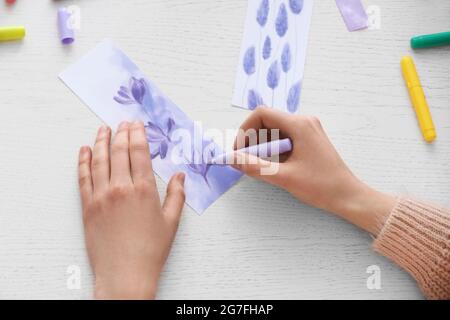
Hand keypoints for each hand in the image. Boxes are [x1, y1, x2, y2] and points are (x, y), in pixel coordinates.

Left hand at [78, 121, 185, 298]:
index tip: (136, 124)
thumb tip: (180, 176)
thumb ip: (177, 195)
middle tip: (122, 122)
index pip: (139, 152)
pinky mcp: (88, 207)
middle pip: (119, 151)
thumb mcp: (171, 222)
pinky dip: (83, 162)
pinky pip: (83, 178)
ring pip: (99, 160)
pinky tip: (84, 151)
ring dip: (100, 141)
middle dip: (121, 133)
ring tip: (103, 129)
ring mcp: (101, 196)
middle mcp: (121, 188)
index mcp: (143, 190)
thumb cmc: (150, 250)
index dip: (137, 134)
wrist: (125, 274)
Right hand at [232, 108, 395, 235]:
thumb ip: (254, 166)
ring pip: (274, 130)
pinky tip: (274, 166)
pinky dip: (273, 150)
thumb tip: (231, 159)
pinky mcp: (309, 140)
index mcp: (299, 125)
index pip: (262, 114)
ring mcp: (308, 130)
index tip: (238, 150)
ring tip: (260, 165)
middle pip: (267, 121)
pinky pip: (284, 138)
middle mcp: (304, 122)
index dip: (245, 130)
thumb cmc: (320, 186)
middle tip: (245, 160)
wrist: (348, 196)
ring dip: (262, 146)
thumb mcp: (283, 176)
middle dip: (252, 139)